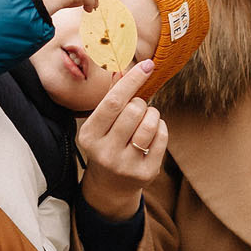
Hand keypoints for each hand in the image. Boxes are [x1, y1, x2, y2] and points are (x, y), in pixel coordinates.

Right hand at [77, 59, 164, 219]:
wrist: (110, 185)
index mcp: (89, 136)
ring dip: (152, 114)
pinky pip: (162, 137)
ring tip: (146, 119)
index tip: (147, 65)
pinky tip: (153, 133)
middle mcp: (105, 153)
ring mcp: (125, 165)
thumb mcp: (100, 125)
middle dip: (140, 103)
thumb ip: (112, 99)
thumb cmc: (107, 143)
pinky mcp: (145, 173)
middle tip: (137, 110)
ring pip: (150, 124)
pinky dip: (161, 128)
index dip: (132, 81)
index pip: (113, 102)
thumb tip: (126, 68)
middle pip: (133, 111)